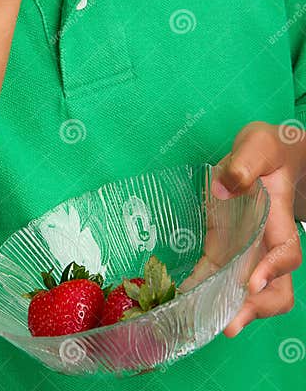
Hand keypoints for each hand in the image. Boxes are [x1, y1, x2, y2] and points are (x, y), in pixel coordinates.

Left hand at [210, 121, 304, 336]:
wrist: (266, 155)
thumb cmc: (267, 150)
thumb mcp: (259, 146)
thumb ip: (246, 163)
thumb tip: (226, 186)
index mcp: (278, 219)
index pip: (286, 253)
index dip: (273, 270)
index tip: (253, 281)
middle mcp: (266, 243)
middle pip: (276, 289)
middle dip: (255, 309)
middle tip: (229, 324)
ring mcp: (247, 249)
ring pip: (249, 292)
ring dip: (229, 307)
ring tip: (202, 321)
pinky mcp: (225, 246)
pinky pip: (219, 275)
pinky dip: (204, 289)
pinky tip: (184, 297)